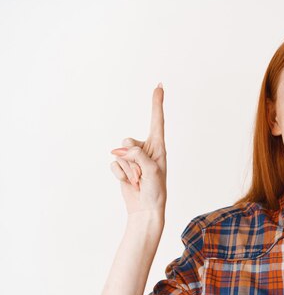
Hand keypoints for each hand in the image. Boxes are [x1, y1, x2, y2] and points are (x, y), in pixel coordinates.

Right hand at [109, 83, 166, 215]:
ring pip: (119, 154)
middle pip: (128, 141)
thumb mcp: (152, 171)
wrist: (145, 209)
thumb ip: (138, 155)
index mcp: (158, 147)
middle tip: (142, 175)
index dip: (157, 103)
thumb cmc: (155, 191)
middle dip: (131, 158)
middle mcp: (145, 149)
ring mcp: (132, 158)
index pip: (157, 121)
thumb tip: (121, 149)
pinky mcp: (122, 166)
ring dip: (128, 170)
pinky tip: (129, 182)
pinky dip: (120, 175)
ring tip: (138, 181)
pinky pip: (113, 164)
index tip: (159, 85)